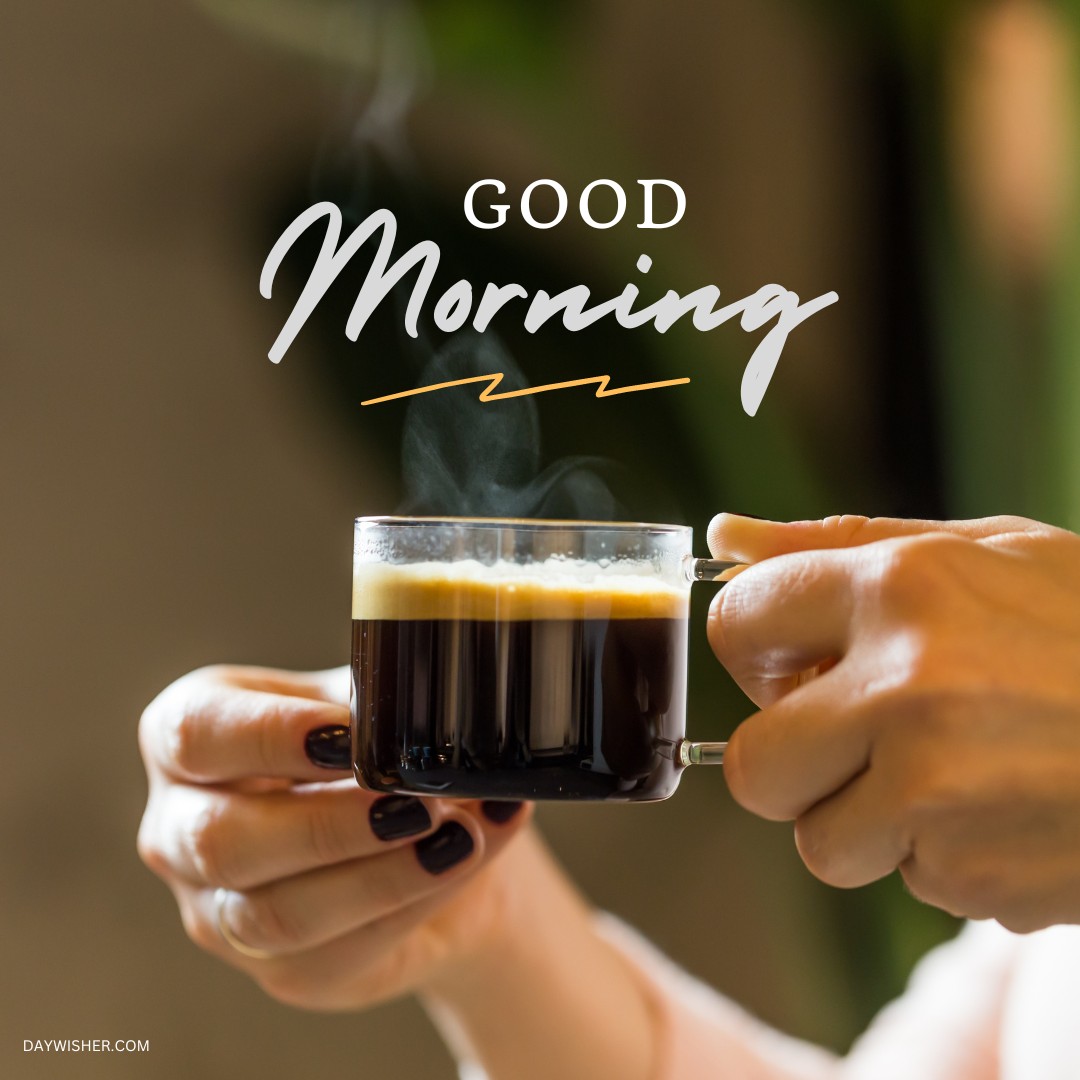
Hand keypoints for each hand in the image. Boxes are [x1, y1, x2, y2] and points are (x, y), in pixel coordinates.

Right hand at [136, 664, 530, 1009]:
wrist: (439, 833)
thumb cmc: (385, 746)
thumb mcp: (378, 706)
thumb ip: (391, 700)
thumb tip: (432, 709)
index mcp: (192, 736)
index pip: (194, 732)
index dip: (269, 735)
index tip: (349, 736)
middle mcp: (183, 826)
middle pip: (220, 840)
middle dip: (328, 824)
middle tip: (414, 802)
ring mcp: (219, 909)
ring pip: (272, 915)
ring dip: (376, 878)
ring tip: (456, 838)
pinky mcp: (280, 970)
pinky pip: (330, 955)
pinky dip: (406, 907)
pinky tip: (455, 867)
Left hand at [707, 513, 1079, 932]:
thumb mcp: (986, 552)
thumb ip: (842, 546)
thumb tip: (723, 538)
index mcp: (900, 590)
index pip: (735, 624)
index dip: (756, 648)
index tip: (794, 661)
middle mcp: (907, 691)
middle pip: (752, 766)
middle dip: (791, 760)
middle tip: (857, 736)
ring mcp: (940, 794)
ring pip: (818, 841)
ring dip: (865, 819)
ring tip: (951, 773)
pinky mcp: (977, 878)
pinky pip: (904, 879)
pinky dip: (940, 855)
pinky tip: (1006, 809)